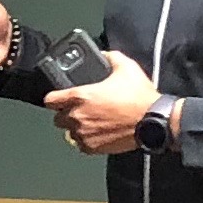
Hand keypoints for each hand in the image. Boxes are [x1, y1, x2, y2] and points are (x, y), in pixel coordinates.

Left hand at [47, 50, 164, 154]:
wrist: (153, 121)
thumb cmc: (139, 96)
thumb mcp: (126, 67)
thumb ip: (110, 57)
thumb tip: (104, 54)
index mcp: (80, 96)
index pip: (50, 100)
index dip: (53, 98)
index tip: (58, 98)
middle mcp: (77, 116)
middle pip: (58, 118)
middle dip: (66, 113)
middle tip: (81, 109)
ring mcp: (83, 134)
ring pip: (69, 132)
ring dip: (76, 127)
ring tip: (92, 122)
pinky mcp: (92, 147)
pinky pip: (80, 145)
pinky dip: (86, 140)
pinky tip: (98, 132)